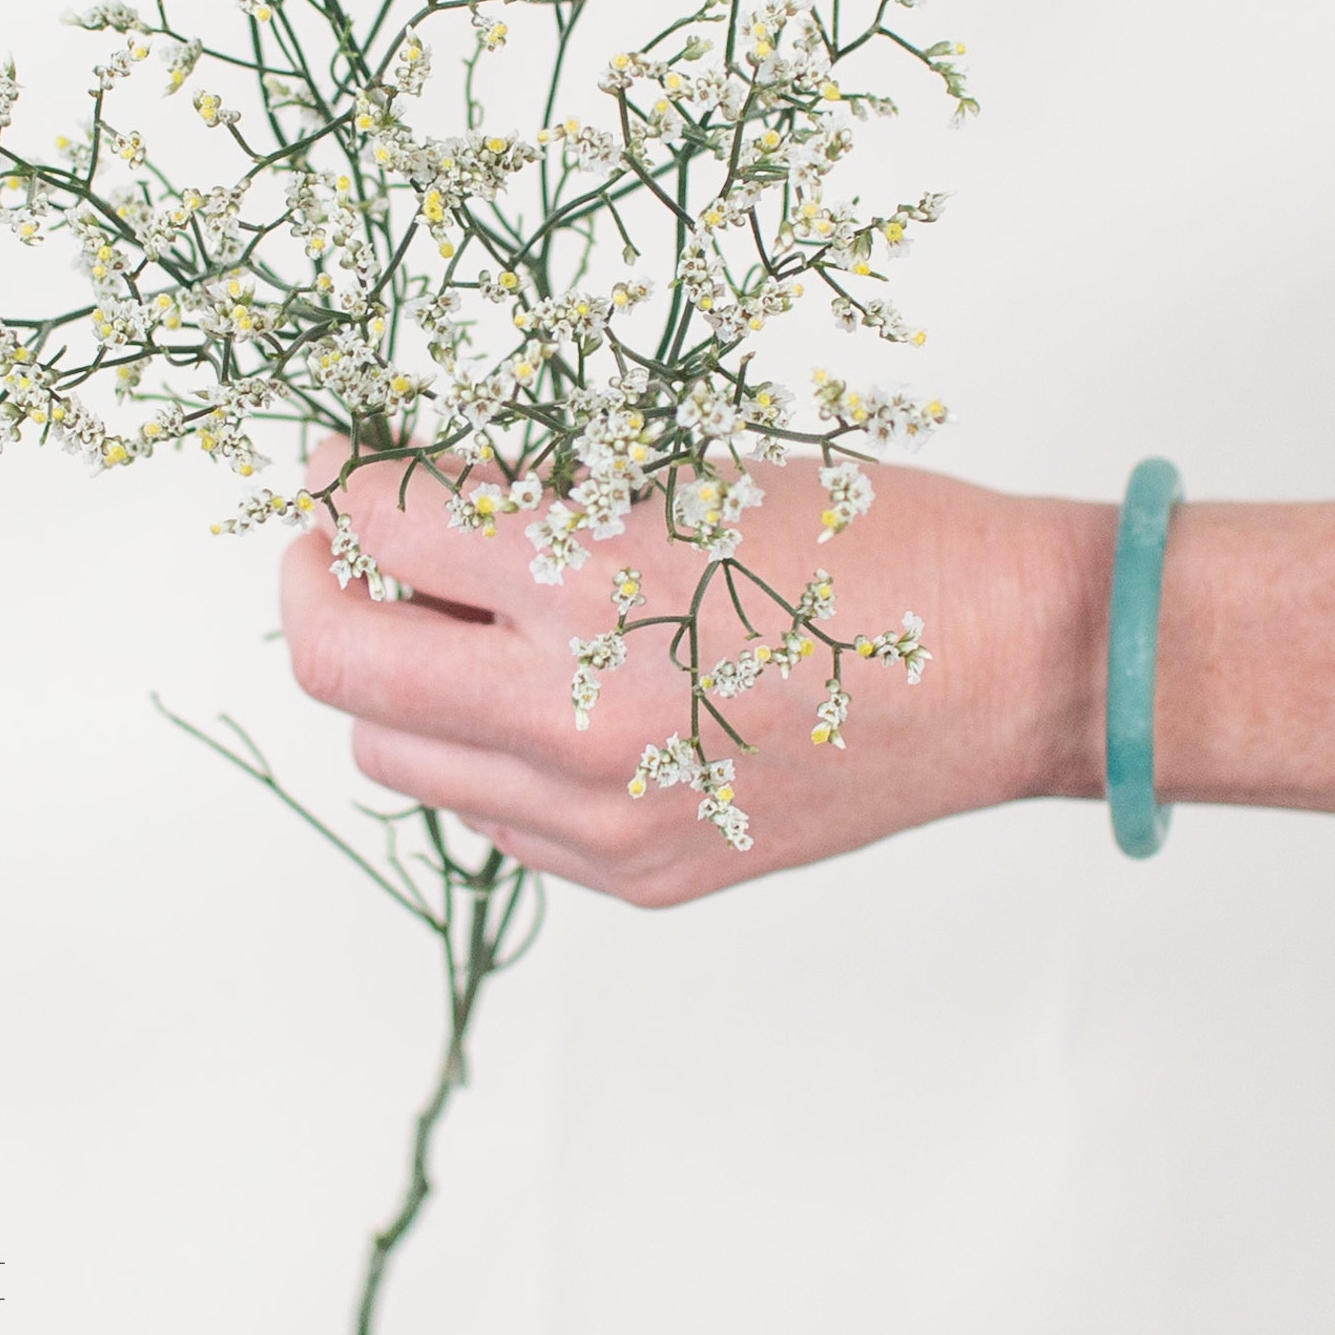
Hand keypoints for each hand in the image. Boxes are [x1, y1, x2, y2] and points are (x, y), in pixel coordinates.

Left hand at [280, 441, 1104, 905]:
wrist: (1015, 666)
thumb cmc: (873, 539)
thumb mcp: (690, 475)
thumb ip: (535, 496)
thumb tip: (411, 492)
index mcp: (597, 585)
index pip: (381, 528)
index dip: (346, 478)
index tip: (353, 459)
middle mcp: (577, 721)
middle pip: (339, 667)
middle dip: (320, 584)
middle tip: (352, 540)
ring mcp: (603, 819)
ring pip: (395, 755)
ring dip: (395, 675)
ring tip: (458, 618)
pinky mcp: (637, 875)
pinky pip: (486, 815)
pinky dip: (475, 747)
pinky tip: (536, 692)